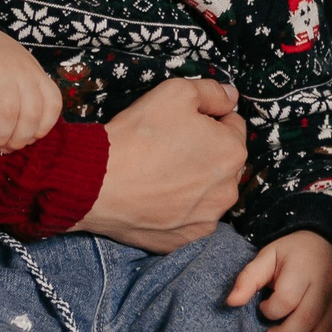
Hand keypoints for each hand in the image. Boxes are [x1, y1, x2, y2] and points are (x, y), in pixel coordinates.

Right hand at [0, 26, 62, 152]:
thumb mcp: (21, 74)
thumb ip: (28, 99)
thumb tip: (29, 140)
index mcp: (36, 74)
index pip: (52, 105)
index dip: (42, 129)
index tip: (27, 140)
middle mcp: (22, 72)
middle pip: (30, 115)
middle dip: (18, 140)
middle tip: (2, 148)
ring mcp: (0, 71)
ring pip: (8, 112)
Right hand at [75, 77, 247, 251]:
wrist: (98, 181)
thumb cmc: (139, 135)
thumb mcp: (177, 92)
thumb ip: (212, 92)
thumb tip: (231, 95)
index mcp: (232, 153)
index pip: (232, 126)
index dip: (208, 119)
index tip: (182, 123)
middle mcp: (228, 191)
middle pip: (221, 162)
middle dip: (204, 152)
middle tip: (168, 146)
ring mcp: (206, 219)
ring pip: (206, 192)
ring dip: (192, 182)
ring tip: (159, 173)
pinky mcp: (184, 239)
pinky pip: (188, 218)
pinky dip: (176, 208)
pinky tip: (154, 196)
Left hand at [227, 230, 331, 331]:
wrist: (326, 241)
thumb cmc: (291, 252)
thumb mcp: (267, 256)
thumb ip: (249, 278)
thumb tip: (231, 303)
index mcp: (302, 269)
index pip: (287, 298)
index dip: (271, 310)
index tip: (263, 308)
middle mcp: (325, 284)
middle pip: (309, 318)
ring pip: (328, 330)